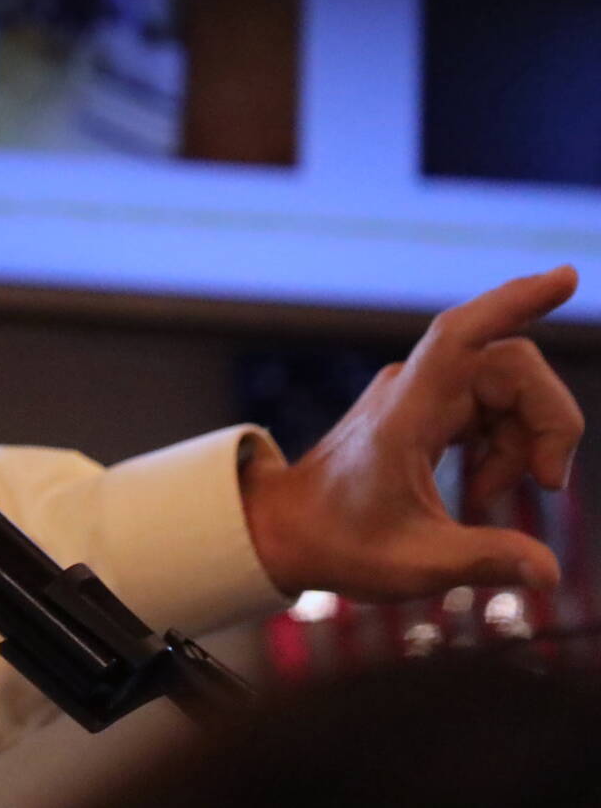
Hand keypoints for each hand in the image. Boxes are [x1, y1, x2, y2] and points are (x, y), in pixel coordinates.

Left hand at [240, 267, 583, 600]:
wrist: (286, 530)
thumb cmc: (339, 543)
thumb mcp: (416, 564)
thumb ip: (487, 560)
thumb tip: (551, 574)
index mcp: (405, 412)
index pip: (460, 334)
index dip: (513, 302)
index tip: (565, 277)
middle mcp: (413, 389)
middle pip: (511, 367)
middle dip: (547, 421)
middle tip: (547, 485)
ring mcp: (418, 394)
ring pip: (506, 388)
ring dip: (523, 444)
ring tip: (488, 501)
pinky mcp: (424, 409)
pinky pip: (489, 407)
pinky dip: (503, 447)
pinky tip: (480, 492)